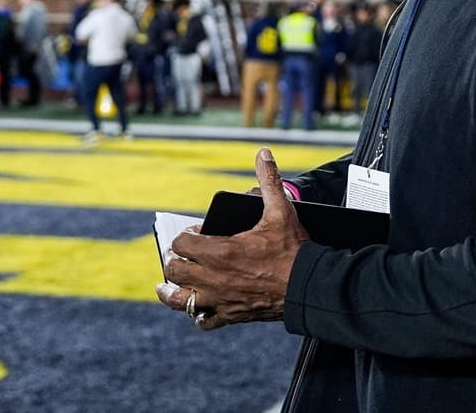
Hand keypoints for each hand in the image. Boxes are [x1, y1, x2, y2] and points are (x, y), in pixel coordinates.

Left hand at [157, 148, 307, 330]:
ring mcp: (220, 299)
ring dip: (171, 292)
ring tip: (166, 286)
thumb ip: (268, 180)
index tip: (194, 234)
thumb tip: (263, 153)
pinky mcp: (230, 315)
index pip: (181, 244)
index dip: (184, 237)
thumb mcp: (281, 210)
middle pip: (174, 270)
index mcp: (220, 251)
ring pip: (180, 301)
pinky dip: (199, 315)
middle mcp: (213, 277)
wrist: (309, 286)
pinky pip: (204, 321)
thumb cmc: (293, 249)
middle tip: (181, 255)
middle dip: (174, 261)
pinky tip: (200, 307)